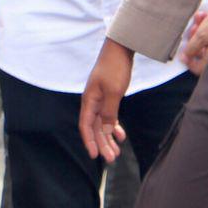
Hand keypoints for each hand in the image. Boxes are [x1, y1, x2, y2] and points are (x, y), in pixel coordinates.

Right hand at [79, 38, 134, 161]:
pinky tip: (121, 135)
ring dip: (109, 138)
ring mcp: (100, 99)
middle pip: (95, 128)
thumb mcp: (114, 92)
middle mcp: (92, 102)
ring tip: (116, 152)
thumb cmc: (115, 68)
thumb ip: (109, 113)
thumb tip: (106, 132)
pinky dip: (114, 126)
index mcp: (89, 101)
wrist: (120, 48)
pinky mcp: (109, 96)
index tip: (95, 156)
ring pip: (103, 124)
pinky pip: (109, 116)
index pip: (86, 126)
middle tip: (112, 159)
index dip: (89, 142)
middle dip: (103, 144)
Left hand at [182, 6, 207, 73]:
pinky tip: (206, 15)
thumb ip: (192, 47)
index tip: (182, 53)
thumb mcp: (202, 35)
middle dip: (195, 38)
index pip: (199, 68)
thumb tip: (185, 56)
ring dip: (201, 28)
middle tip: (193, 28)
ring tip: (199, 17)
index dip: (189, 61)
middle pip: (203, 51)